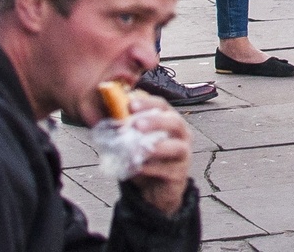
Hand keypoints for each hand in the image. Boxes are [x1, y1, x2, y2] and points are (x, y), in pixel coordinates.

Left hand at [124, 94, 191, 217]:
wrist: (156, 189)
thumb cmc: (148, 159)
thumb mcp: (138, 141)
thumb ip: (128, 128)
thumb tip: (108, 114)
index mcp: (171, 121)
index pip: (162, 106)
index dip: (148, 103)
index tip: (130, 104)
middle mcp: (182, 135)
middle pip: (175, 122)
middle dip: (156, 122)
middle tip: (136, 124)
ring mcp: (184, 155)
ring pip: (176, 147)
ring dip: (157, 147)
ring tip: (137, 149)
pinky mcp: (179, 174)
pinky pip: (167, 170)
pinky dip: (151, 168)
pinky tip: (137, 168)